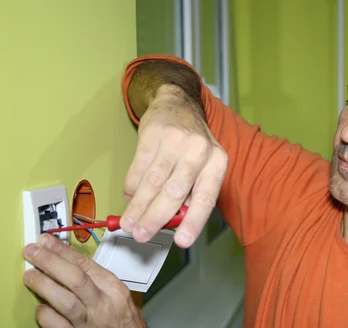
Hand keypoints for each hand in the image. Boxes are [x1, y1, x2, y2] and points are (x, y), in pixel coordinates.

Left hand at [22, 234, 144, 327]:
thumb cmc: (121, 320)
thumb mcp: (116, 294)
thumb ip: (94, 279)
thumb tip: (64, 259)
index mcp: (113, 289)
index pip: (86, 264)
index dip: (63, 251)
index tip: (46, 241)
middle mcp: (102, 306)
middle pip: (76, 279)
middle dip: (51, 262)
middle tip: (32, 252)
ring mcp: (89, 323)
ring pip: (66, 303)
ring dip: (44, 286)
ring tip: (30, 276)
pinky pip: (57, 327)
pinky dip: (46, 316)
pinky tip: (41, 308)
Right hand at [121, 88, 227, 247]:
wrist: (178, 105)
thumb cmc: (192, 144)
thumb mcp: (203, 166)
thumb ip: (191, 194)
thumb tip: (171, 223)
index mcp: (217, 162)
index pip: (205, 198)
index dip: (193, 222)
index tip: (182, 241)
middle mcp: (199, 150)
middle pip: (174, 192)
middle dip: (155, 218)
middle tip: (142, 235)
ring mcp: (175, 141)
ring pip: (153, 183)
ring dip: (138, 208)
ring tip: (130, 224)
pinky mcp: (152, 134)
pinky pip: (138, 169)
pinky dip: (131, 188)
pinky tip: (129, 199)